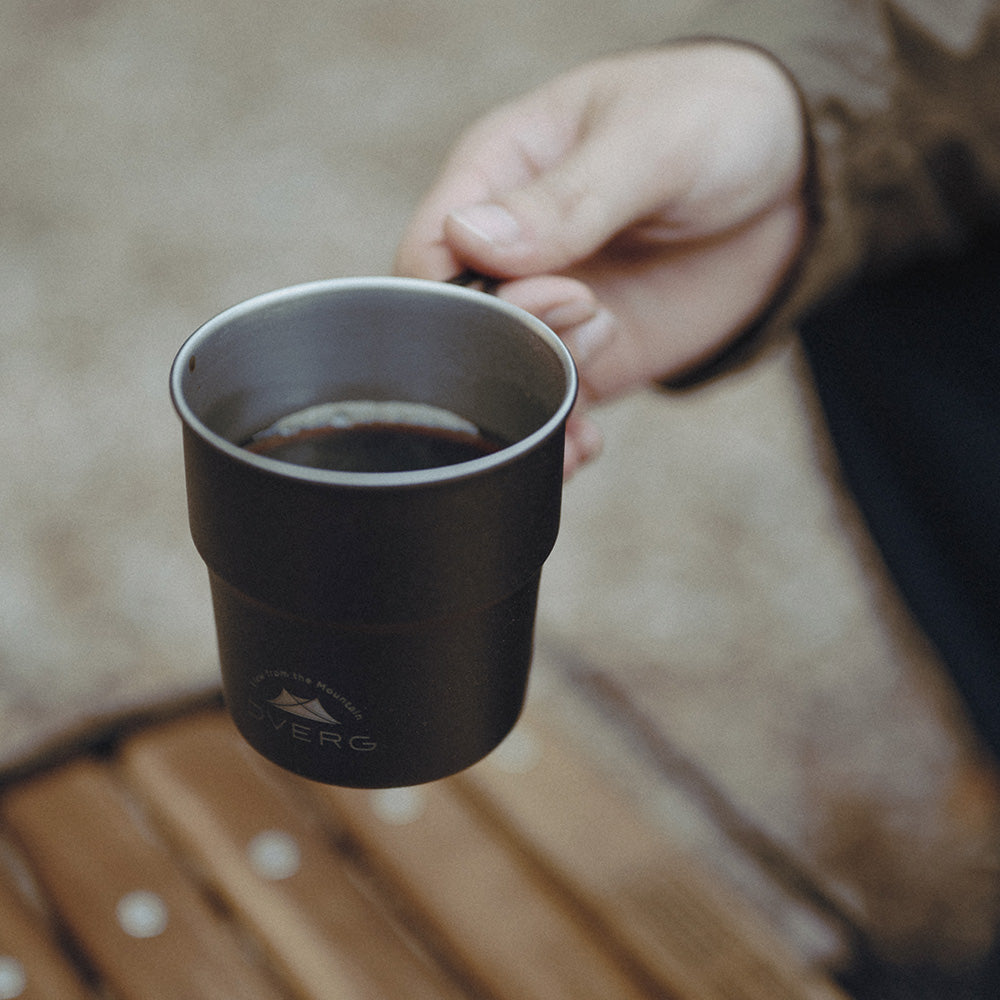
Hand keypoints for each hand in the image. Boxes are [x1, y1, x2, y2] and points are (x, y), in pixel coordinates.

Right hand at [395, 44, 808, 474]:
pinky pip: (553, 406)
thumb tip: (470, 241)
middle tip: (587, 312)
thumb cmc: (716, 120)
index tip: (522, 296)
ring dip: (532, 404)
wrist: (797, 182)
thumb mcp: (649, 142)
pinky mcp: (591, 355)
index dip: (450, 295)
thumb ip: (564, 199)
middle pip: (457, 328)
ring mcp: (550, 309)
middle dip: (505, 345)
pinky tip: (581, 445)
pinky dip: (559, 436)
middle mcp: (512, 252)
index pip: (429, 251)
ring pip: (501, 379)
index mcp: (498, 176)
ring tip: (586, 398)